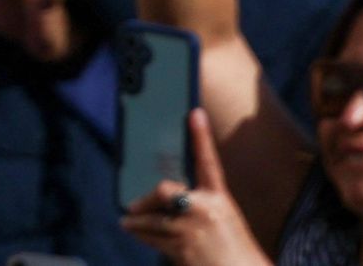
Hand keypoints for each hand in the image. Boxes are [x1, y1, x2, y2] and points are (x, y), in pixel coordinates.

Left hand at [122, 110, 267, 265]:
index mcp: (220, 200)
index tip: (195, 113)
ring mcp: (191, 230)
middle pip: (164, 190)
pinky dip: (143, 237)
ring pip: (151, 220)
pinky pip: (153, 239)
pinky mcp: (181, 249)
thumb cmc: (235, 250)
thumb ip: (200, 206)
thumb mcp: (223, 220)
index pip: (209, 162)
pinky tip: (137, 234)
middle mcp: (204, 210)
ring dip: (137, 223)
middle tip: (132, 205)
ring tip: (127, 222)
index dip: (202, 136)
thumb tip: (170, 197)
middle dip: (146, 199)